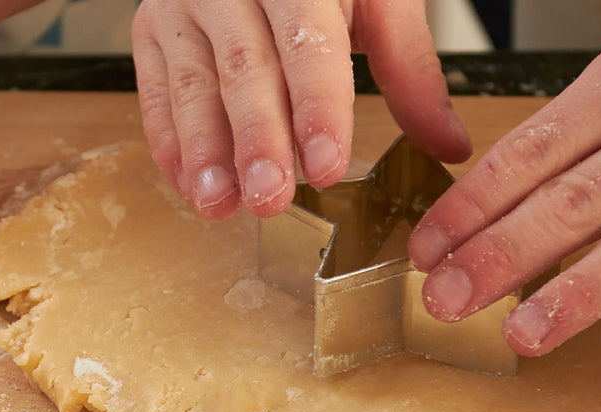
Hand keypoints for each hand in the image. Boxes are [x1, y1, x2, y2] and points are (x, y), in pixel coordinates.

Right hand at [131, 0, 470, 219]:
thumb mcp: (379, 1)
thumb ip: (408, 72)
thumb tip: (447, 144)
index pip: (307, 43)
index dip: (317, 107)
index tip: (326, 164)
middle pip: (245, 68)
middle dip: (257, 140)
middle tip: (270, 197)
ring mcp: (184, 4)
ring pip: (192, 82)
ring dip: (205, 150)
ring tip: (221, 202)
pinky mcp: (153, 28)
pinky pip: (157, 89)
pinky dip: (170, 142)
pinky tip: (191, 184)